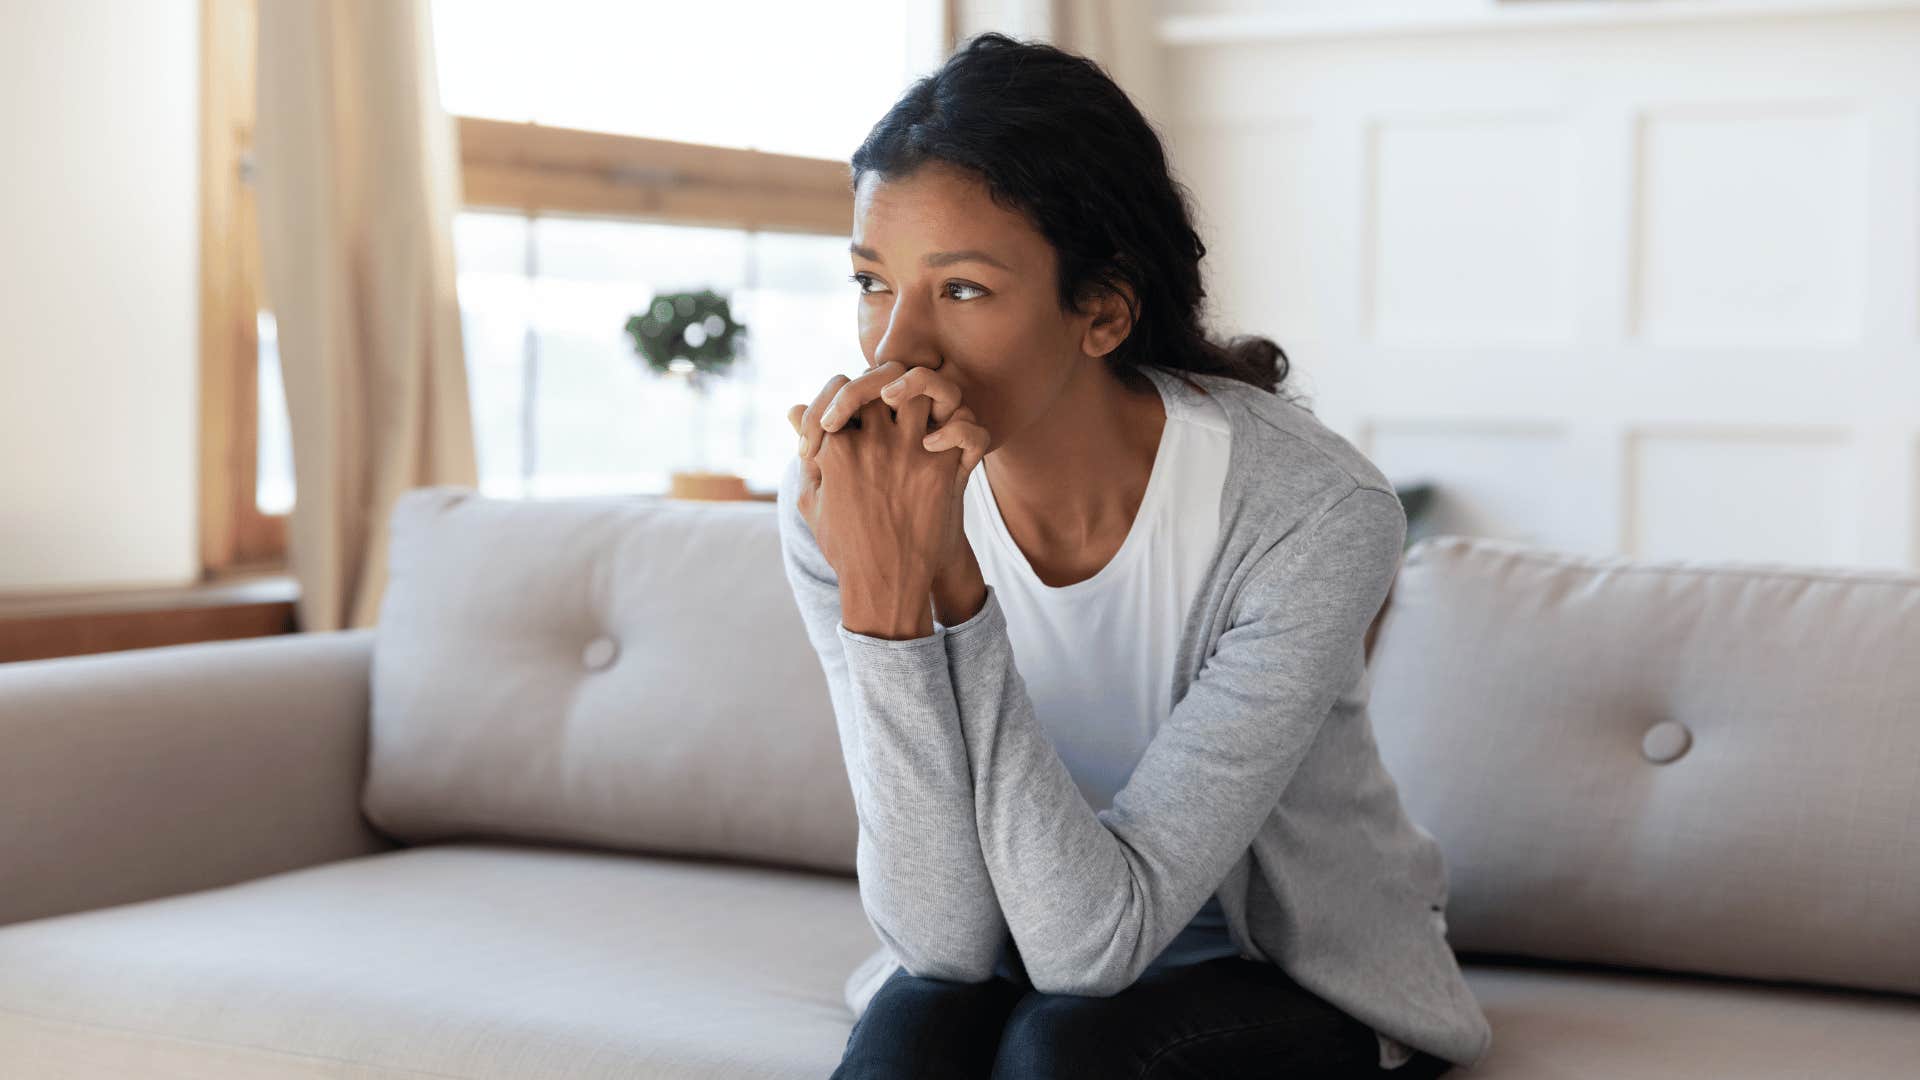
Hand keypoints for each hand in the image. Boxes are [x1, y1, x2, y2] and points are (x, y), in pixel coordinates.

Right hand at [785, 375, 962, 638]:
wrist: (884, 587)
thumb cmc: (844, 545)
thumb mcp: (813, 498)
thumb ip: (807, 449)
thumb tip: (792, 409)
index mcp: (837, 447)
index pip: (840, 386)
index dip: (844, 393)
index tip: (848, 417)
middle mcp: (875, 444)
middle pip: (884, 380)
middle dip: (886, 382)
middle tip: (889, 399)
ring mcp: (914, 454)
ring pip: (930, 391)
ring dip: (929, 395)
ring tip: (920, 414)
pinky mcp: (947, 472)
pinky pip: (968, 429)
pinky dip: (964, 429)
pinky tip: (944, 443)